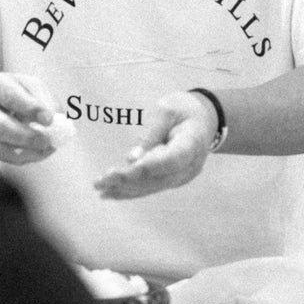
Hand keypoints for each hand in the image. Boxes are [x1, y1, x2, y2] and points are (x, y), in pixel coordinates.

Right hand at [0, 73, 66, 166]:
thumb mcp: (24, 83)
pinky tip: (41, 151)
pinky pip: (5, 156)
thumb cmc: (9, 90)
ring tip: (48, 148)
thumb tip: (59, 120)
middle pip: (1, 127)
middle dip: (26, 137)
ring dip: (27, 152)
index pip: (12, 97)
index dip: (31, 109)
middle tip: (46, 141)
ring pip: (0, 149)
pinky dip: (25, 157)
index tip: (49, 119)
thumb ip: (44, 98)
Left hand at [94, 92, 217, 199]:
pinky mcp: (173, 180)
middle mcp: (189, 166)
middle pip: (157, 178)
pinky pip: (151, 187)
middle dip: (127, 181)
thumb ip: (151, 133)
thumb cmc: (184, 110)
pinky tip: (110, 193)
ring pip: (152, 187)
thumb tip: (131, 159)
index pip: (171, 159)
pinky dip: (130, 190)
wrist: (204, 120)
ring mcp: (182, 177)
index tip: (126, 168)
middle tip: (100, 181)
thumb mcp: (167, 110)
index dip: (149, 166)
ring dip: (124, 189)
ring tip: (100, 188)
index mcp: (192, 143)